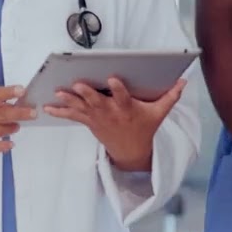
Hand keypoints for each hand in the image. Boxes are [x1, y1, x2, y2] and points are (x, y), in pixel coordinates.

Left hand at [42, 76, 186, 170]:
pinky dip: (60, 112)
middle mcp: (111, 114)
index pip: (123, 97)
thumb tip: (184, 81)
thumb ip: (170, 96)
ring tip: (57, 92)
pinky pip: (72, 116)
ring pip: (82, 109)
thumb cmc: (144, 127)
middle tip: (78, 84)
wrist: (131, 152)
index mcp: (128, 109)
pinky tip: (47, 107)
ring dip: (69, 101)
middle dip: (88, 94)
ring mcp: (98, 119)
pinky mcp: (89, 122)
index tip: (112, 79)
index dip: (118, 89)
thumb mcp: (159, 114)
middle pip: (98, 103)